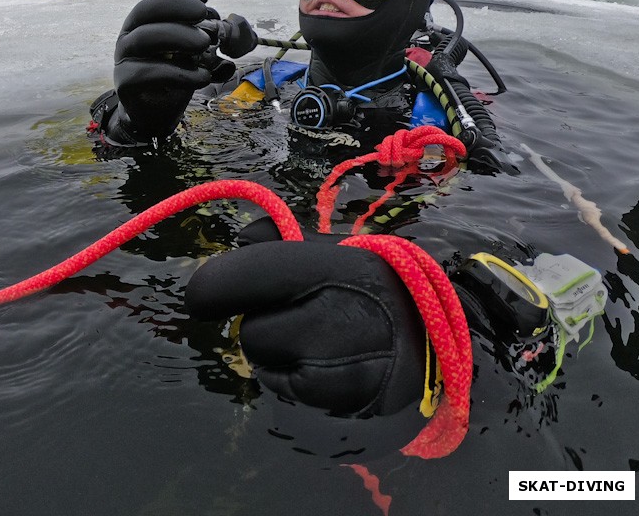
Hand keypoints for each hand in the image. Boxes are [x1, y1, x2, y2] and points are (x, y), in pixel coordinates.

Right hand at [112, 0, 234, 140]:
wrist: (155, 113)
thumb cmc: (173, 77)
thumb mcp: (193, 54)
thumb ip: (206, 39)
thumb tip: (229, 28)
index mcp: (143, 24)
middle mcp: (129, 36)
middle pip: (146, 11)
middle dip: (177, 7)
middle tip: (203, 14)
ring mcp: (124, 58)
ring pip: (144, 38)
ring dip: (178, 36)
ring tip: (204, 44)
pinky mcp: (125, 82)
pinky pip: (148, 72)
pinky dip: (179, 72)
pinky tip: (201, 76)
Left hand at [186, 239, 425, 415]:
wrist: (437, 341)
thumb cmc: (375, 288)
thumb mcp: (337, 250)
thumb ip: (284, 242)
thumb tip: (238, 238)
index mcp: (332, 268)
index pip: (249, 275)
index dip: (215, 286)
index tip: (201, 298)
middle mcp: (335, 316)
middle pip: (251, 328)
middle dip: (262, 320)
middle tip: (295, 313)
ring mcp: (339, 366)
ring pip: (264, 360)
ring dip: (275, 351)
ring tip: (316, 339)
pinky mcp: (340, 401)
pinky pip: (282, 387)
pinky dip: (290, 378)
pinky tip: (323, 365)